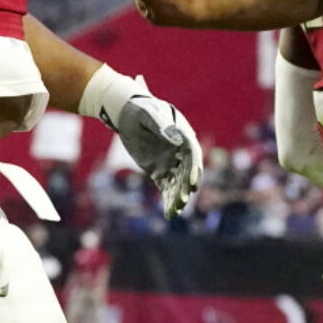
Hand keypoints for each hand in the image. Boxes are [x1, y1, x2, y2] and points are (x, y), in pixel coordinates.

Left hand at [104, 77, 202, 216]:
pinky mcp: (159, 170)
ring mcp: (171, 161)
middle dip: (185, 186)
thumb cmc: (140, 109)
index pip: (192, 154)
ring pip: (177, 182)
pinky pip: (166, 186)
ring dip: (177, 196)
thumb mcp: (149, 113)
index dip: (194, 169)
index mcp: (183, 135)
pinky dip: (168, 199)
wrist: (128, 113)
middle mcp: (180, 150)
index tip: (192, 183)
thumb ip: (161, 125)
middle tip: (182, 201)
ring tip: (174, 212)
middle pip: (187, 171)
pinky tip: (169, 213)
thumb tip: (177, 140)